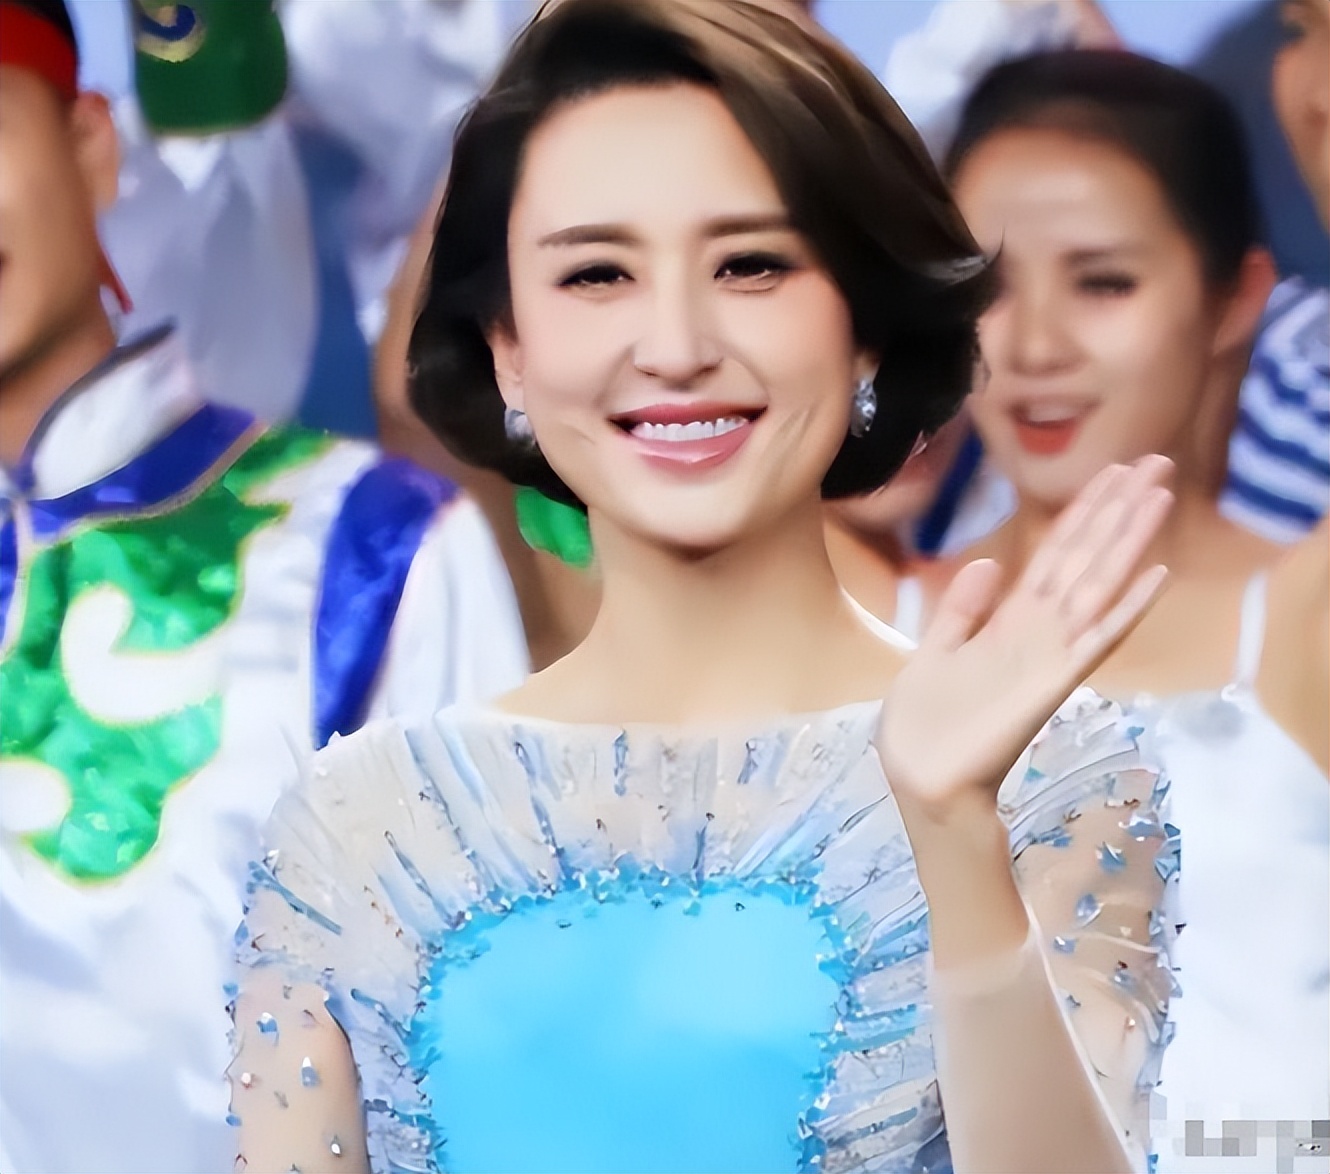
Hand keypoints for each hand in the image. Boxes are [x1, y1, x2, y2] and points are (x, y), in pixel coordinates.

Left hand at [878, 456, 1171, 818]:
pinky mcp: (1049, 686)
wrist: (921, 780)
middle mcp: (1037, 633)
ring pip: (1097, 587)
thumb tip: (991, 560)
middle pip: (1086, 558)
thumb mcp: (933, 651)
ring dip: (1128, 543)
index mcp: (1007, 622)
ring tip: (1160, 497)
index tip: (1114, 473)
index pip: (1055, 555)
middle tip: (1156, 461)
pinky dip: (1124, 613)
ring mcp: (1048, 657)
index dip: (1084, 513)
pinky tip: (1155, 579)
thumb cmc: (924, 724)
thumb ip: (963, 609)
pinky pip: (1093, 643)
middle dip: (1117, 511)